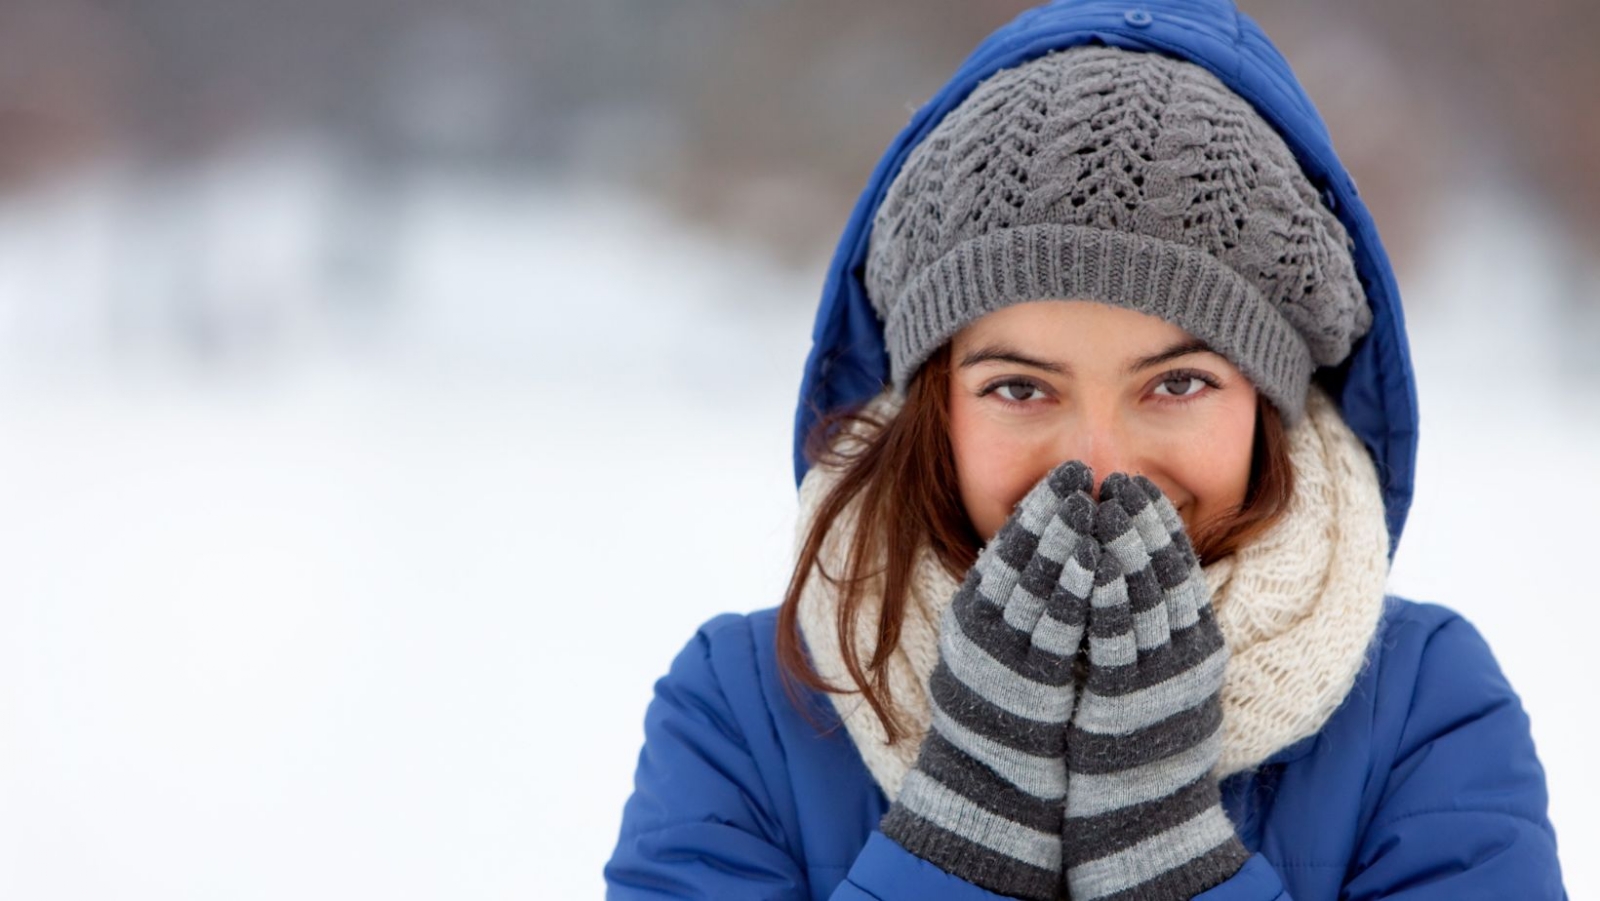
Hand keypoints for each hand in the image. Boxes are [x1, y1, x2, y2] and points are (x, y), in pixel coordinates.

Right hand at [880, 459, 1098, 900]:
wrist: (992, 785)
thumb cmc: (1003, 712)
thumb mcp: (998, 646)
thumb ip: (1015, 601)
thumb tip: (1048, 551)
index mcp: (974, 613)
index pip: (1006, 547)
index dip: (1038, 507)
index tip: (1065, 474)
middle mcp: (981, 628)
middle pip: (1020, 555)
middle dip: (1052, 509)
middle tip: (1080, 471)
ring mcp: (1003, 653)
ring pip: (1036, 582)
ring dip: (1065, 538)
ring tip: (1091, 502)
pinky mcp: (1029, 682)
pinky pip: (1056, 626)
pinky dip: (1076, 589)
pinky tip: (1097, 562)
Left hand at [1062, 473, 1248, 900]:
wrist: (1145, 818)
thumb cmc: (1145, 745)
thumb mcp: (1163, 678)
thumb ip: (1157, 630)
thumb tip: (1134, 577)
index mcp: (1198, 647)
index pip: (1181, 571)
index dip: (1159, 526)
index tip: (1139, 487)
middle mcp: (1185, 658)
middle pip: (1165, 574)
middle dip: (1141, 522)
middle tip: (1120, 480)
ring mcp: (1158, 679)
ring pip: (1143, 596)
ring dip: (1122, 545)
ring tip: (1102, 502)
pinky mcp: (1126, 700)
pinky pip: (1116, 638)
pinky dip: (1106, 594)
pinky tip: (1091, 562)